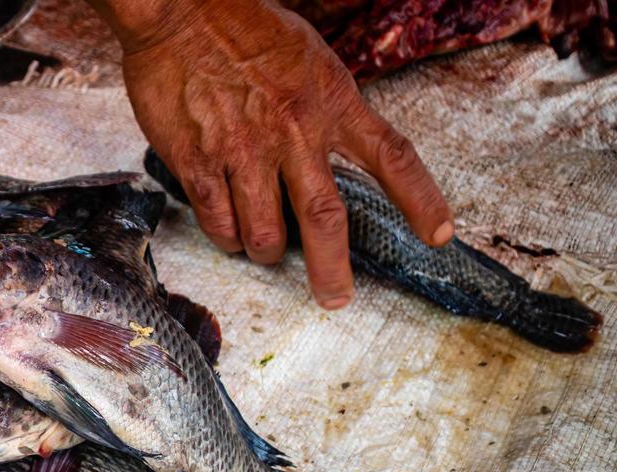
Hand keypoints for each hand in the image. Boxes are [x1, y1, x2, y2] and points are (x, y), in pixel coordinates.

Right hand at [92, 0, 453, 308]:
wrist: (178, 12)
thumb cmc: (240, 26)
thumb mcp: (305, 56)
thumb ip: (323, 104)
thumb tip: (328, 149)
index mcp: (330, 99)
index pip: (391, 156)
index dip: (420, 200)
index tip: (439, 235)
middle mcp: (295, 131)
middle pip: (325, 219)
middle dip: (331, 270)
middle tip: (335, 298)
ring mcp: (245, 151)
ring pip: (264, 233)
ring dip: (266, 251)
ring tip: (264, 250)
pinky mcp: (200, 163)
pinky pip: (219, 222)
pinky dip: (228, 237)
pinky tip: (230, 235)